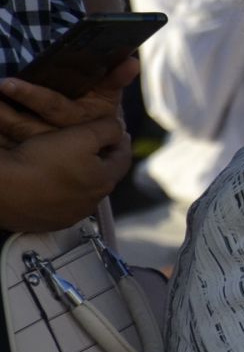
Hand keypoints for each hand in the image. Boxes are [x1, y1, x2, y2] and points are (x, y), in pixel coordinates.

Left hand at [0, 56, 138, 139]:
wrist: (98, 141)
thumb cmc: (99, 107)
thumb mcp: (110, 93)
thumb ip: (116, 77)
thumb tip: (131, 62)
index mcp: (84, 123)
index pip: (56, 109)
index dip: (32, 96)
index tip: (8, 83)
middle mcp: (64, 140)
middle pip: (29, 126)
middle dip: (5, 111)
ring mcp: (47, 150)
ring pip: (15, 135)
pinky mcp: (32, 155)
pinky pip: (9, 145)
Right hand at [0, 116, 130, 230]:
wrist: (2, 188)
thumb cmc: (42, 160)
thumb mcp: (81, 136)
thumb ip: (107, 130)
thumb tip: (120, 129)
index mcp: (104, 182)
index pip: (123, 158)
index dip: (120, 141)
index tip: (116, 131)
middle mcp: (91, 203)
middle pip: (103, 175)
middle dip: (101, 159)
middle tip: (93, 144)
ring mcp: (69, 216)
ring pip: (81, 191)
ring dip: (80, 176)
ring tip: (68, 161)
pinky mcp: (47, 222)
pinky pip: (59, 203)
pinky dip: (59, 190)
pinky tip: (48, 180)